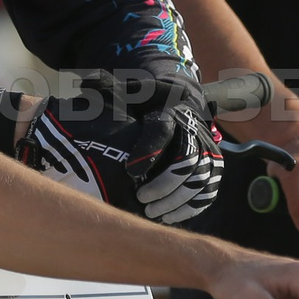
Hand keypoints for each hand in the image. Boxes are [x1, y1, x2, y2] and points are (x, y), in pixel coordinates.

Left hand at [40, 65, 225, 224]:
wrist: (183, 102)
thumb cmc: (149, 101)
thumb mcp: (131, 91)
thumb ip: (109, 88)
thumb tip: (85, 80)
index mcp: (171, 111)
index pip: (163, 131)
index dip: (148, 151)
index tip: (130, 171)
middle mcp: (194, 130)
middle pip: (187, 161)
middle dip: (165, 184)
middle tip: (141, 199)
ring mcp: (207, 150)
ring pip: (200, 180)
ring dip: (176, 200)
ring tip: (151, 212)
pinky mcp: (213, 168)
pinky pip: (207, 192)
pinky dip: (189, 207)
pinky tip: (168, 217)